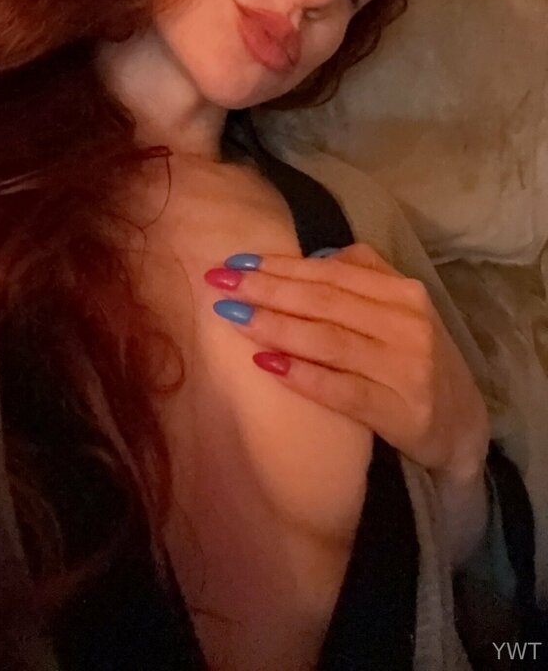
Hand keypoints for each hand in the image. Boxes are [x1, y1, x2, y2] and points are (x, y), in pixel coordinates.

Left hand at [204, 243, 489, 484]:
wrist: (464, 424)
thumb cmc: (415, 359)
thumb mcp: (399, 310)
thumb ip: (361, 278)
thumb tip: (306, 260)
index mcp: (402, 291)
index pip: (331, 273)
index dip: (281, 266)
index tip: (235, 262)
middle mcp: (406, 322)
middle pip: (325, 301)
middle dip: (267, 290)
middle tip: (220, 284)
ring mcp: (405, 367)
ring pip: (329, 340)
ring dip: (276, 327)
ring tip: (234, 319)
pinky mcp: (400, 410)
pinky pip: (342, 389)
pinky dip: (303, 375)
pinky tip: (268, 365)